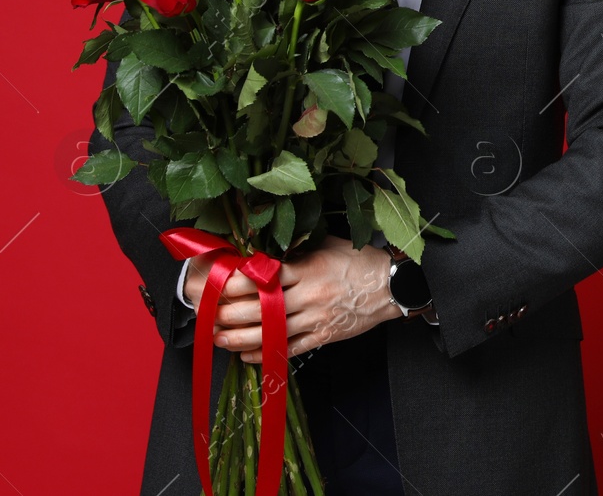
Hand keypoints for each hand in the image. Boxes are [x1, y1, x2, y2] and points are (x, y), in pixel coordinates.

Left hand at [205, 236, 401, 364]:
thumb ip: (300, 251)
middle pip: (261, 309)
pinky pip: (290, 349)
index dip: (239, 283)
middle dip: (231, 314)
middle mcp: (308, 296)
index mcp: (307, 270)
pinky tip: (248, 356)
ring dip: (241, 338)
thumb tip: (272, 253)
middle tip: (210, 317)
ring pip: (271, 332)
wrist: (392, 287)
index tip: (219, 285)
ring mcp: (315, 319)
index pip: (265, 277)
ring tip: (220, 339)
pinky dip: (267, 353)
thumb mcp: (330, 246)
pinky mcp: (323, 336)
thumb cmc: (362, 262)